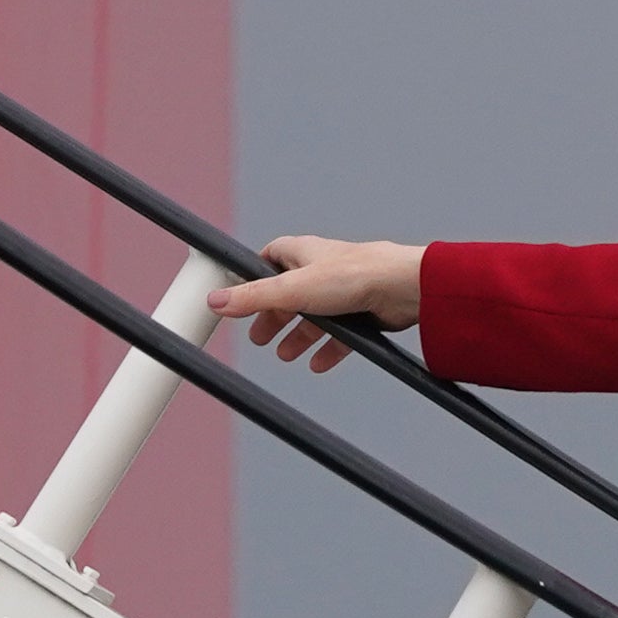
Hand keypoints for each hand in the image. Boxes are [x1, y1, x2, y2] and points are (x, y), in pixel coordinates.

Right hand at [205, 236, 426, 372]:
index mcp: (302, 253)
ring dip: (298, 335)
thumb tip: (215, 300)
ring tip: (285, 354)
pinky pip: (340, 334)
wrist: (403, 288)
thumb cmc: (353, 274)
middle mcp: (321, 269)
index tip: (238, 299)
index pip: (268, 260)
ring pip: (314, 316)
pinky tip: (317, 364)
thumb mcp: (291, 289)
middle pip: (288, 294)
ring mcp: (343, 291)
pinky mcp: (362, 312)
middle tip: (259, 337)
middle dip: (273, 316)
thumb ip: (252, 298)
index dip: (252, 279)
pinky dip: (327, 348)